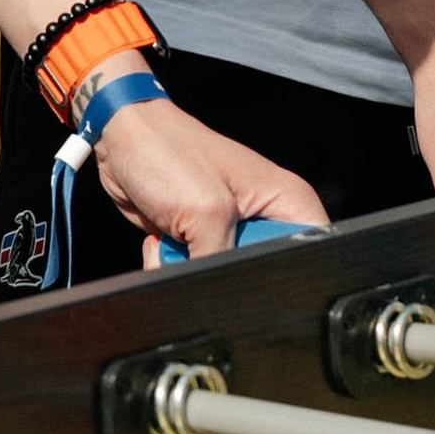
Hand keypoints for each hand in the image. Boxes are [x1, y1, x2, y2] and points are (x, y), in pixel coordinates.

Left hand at [90, 92, 327, 261]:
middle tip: (201, 248)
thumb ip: (222, 259)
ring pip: (222, 277)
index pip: (312, 252)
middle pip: (262, 273)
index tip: (246, 271)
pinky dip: (172, 264)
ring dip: (189, 268)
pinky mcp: (201, 237)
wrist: (123, 140)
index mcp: (285, 200)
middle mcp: (264, 215)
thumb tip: (219, 292)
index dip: (286, 275)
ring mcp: (230, 227)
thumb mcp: (206, 210)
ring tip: (177, 239)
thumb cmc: (168, 151)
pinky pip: (195, 271)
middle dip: (223, 272)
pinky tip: (164, 240)